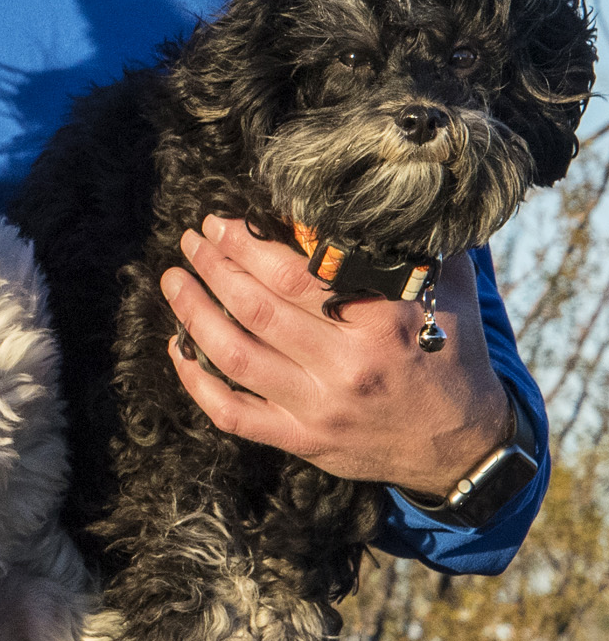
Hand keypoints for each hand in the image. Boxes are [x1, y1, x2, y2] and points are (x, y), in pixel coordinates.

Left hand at [161, 215, 510, 493]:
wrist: (466, 449)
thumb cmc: (454, 357)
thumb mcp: (451, 293)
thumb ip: (421, 243)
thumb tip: (396, 192)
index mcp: (381, 323)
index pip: (294, 275)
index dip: (245, 245)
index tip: (220, 222)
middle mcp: (345, 367)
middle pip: (255, 309)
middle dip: (213, 267)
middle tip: (191, 240)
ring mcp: (321, 409)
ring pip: (234, 356)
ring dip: (193, 313)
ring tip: (174, 279)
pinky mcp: (305, 442)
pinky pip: (233, 414)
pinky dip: (196, 382)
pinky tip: (178, 348)